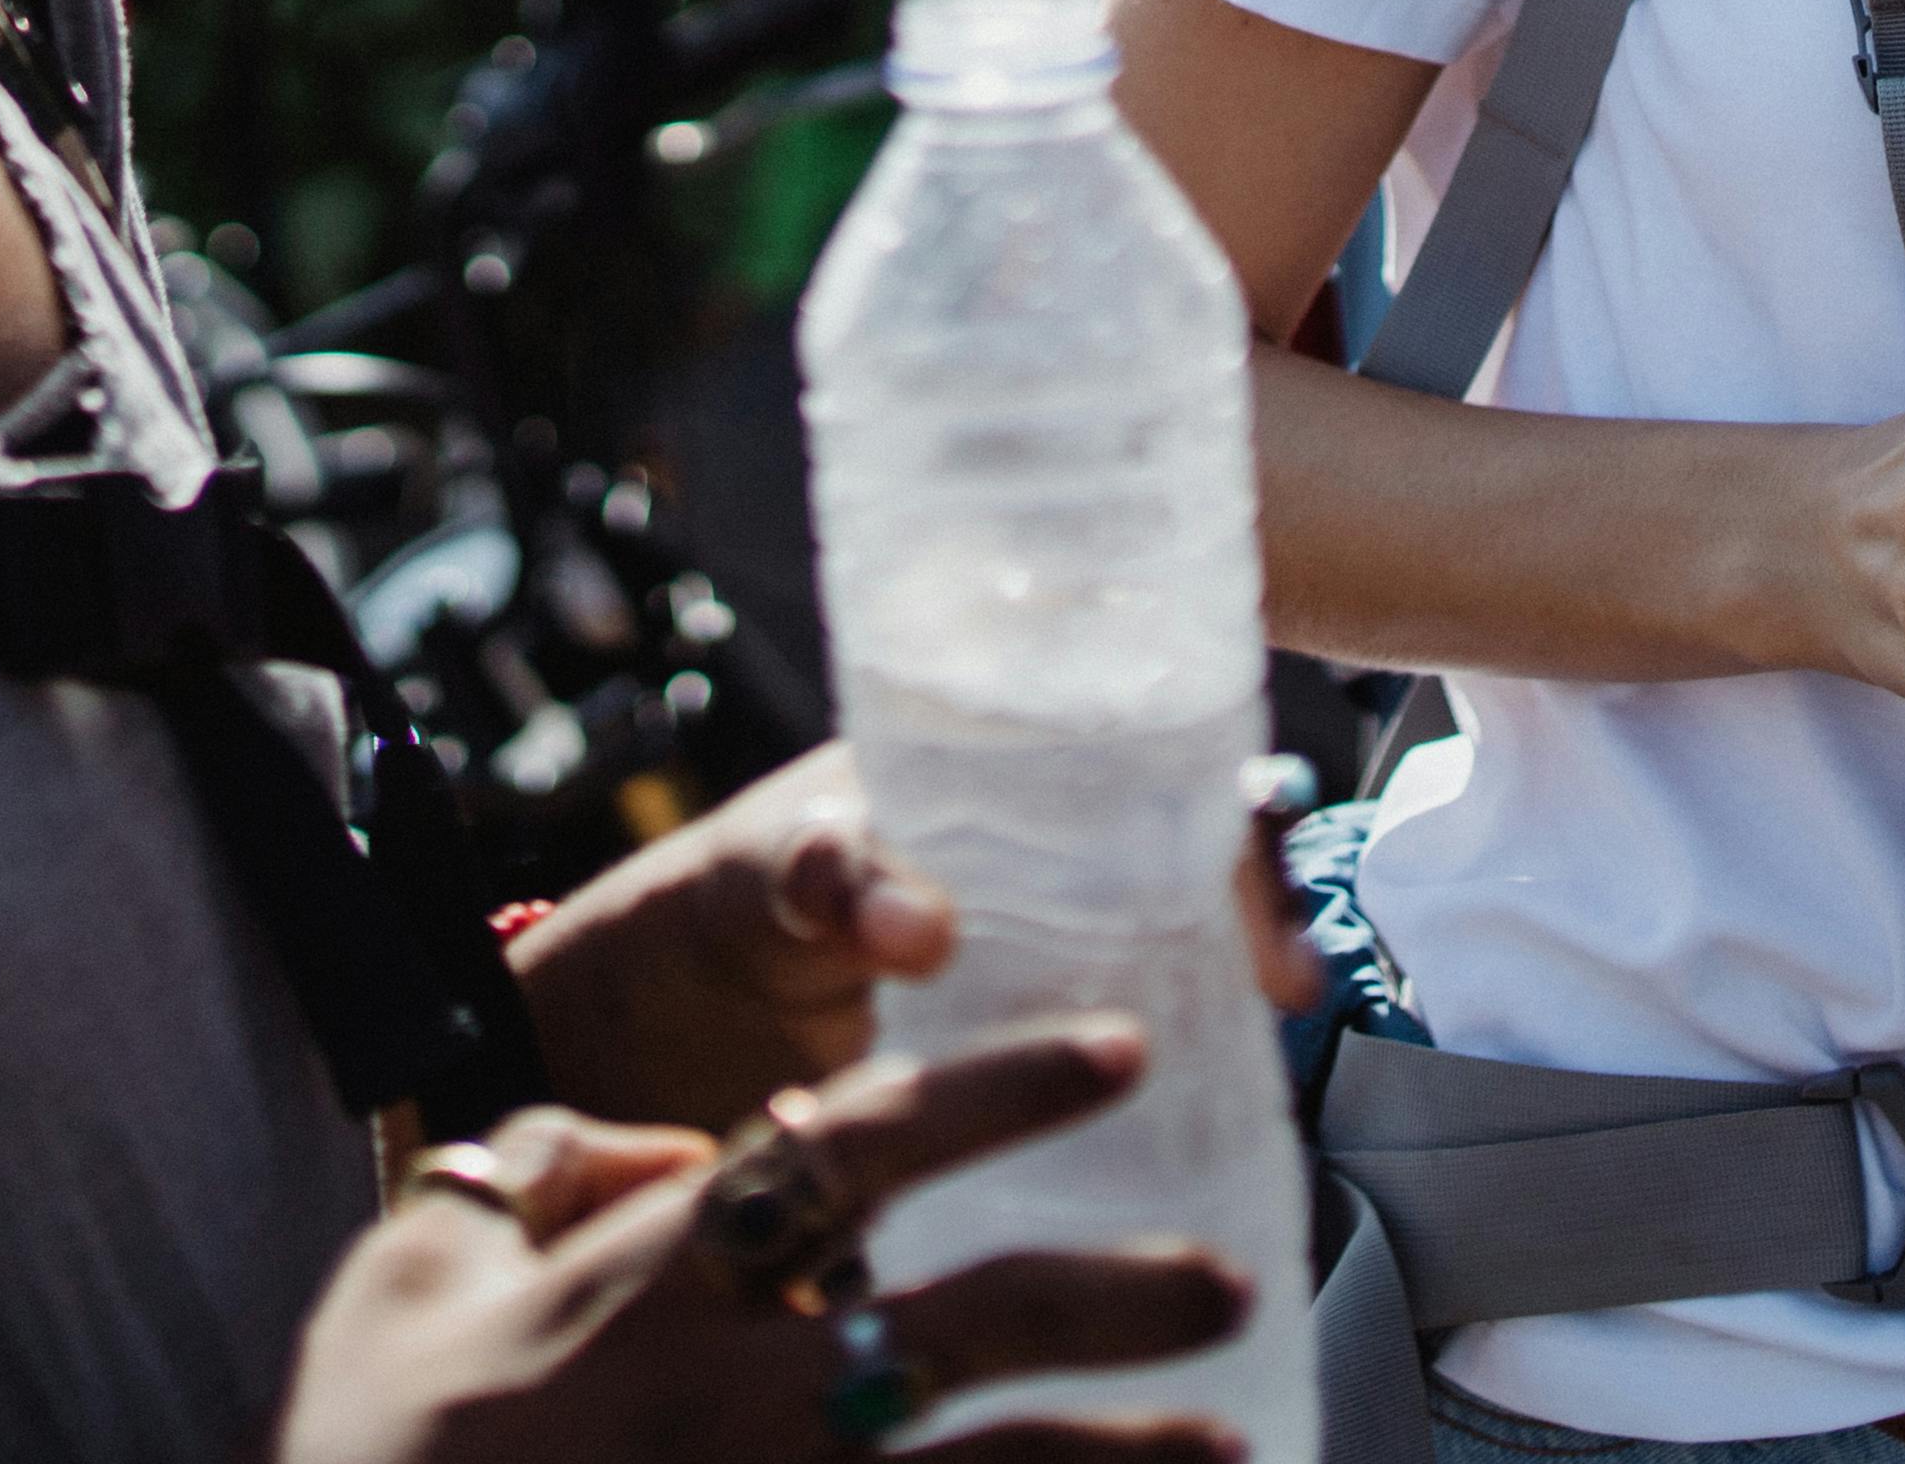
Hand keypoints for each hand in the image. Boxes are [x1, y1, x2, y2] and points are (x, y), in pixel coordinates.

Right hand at [274, 1028, 1250, 1463]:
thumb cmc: (363, 1446)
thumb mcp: (405, 1272)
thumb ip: (532, 1172)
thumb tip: (662, 1145)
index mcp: (641, 1285)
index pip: (849, 1154)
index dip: (996, 1093)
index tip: (1119, 1050)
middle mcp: (721, 1400)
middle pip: (955, 1329)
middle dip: (1107, 1298)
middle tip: (1229, 1272)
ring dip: (1114, 1462)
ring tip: (1224, 1441)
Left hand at [513, 748, 1331, 1134]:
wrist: (624, 1057)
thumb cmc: (683, 931)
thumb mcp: (741, 885)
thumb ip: (816, 882)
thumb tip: (922, 923)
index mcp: (965, 789)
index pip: (1132, 757)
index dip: (1211, 805)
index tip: (1247, 861)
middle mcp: (1017, 870)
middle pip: (1178, 864)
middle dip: (1247, 907)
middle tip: (1280, 984)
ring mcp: (1020, 973)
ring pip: (1161, 970)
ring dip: (1219, 1008)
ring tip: (1259, 1067)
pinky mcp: (1002, 1079)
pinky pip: (1106, 1072)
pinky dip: (1162, 1097)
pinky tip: (1194, 1146)